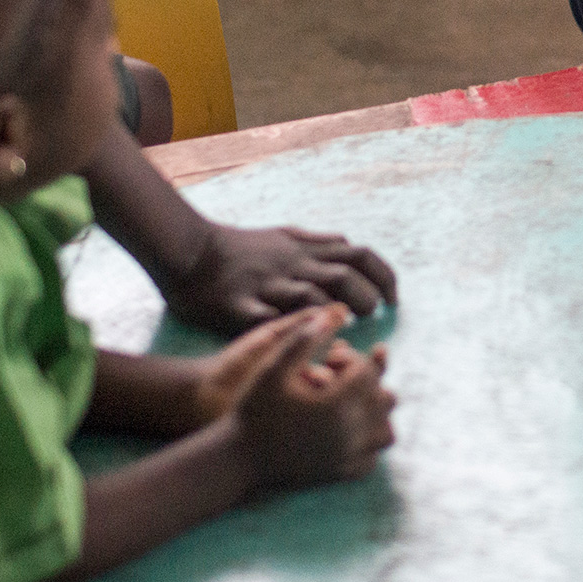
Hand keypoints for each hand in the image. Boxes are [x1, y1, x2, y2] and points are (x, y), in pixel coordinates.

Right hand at [164, 222, 398, 333]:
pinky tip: (299, 346)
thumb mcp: (284, 234)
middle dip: (366, 299)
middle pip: (344, 278)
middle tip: (369, 318)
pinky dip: (288, 332)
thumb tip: (346, 242)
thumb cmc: (239, 247)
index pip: (360, 256)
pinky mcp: (238, 307)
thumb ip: (317, 241)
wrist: (188, 251)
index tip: (393, 299)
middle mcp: (291, 266)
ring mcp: (266, 286)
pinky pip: (267, 321)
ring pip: (311, 298)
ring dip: (333, 316)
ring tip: (341, 332)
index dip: (384, 277)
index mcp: (304, 250)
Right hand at [229, 305, 397, 490]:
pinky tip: (349, 429)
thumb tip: (336, 312)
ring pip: (385, 432)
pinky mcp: (338, 474)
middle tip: (344, 373)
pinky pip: (370, 459)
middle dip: (368, 382)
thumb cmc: (251, 409)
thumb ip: (304, 338)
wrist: (237, 458)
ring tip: (356, 400)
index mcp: (335, 404)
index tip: (330, 357)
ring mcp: (345, 457)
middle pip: (383, 400)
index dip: (352, 359)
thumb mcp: (272, 367)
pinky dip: (368, 443)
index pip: (367, 373)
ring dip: (376, 413)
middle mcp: (348, 433)